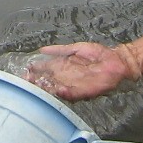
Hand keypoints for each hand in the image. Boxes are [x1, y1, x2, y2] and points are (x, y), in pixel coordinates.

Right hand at [23, 42, 137, 100]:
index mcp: (63, 67)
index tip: (26, 70)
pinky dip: (66, 93)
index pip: (46, 70)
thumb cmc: (97, 54)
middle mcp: (67, 77)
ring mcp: (75, 85)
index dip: (36, 71)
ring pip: (58, 89)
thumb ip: (60, 50)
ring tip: (39, 86)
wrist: (116, 61)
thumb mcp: (76, 48)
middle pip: (49, 81)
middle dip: (38, 82)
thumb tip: (42, 49)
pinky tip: (59, 90)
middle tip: (28, 81)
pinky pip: (74, 94)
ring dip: (49, 89)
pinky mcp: (86, 91)